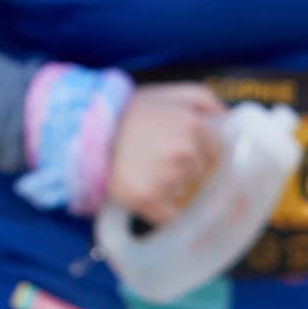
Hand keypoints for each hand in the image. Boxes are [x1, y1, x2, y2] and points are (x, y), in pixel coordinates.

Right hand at [106, 83, 226, 222]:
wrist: (79, 131)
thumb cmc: (123, 111)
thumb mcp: (165, 92)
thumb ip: (203, 99)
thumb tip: (228, 119)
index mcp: (195, 126)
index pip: (218, 154)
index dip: (201, 157)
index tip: (182, 157)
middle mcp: (186, 152)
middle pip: (202, 176)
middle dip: (185, 174)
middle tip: (157, 164)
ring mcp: (169, 178)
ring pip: (185, 195)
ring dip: (170, 191)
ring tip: (145, 176)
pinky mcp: (149, 200)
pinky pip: (169, 216)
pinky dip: (160, 211)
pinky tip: (144, 196)